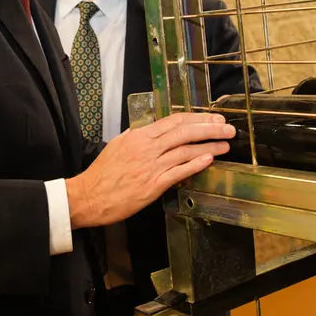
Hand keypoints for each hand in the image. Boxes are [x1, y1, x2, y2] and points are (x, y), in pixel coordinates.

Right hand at [65, 111, 233, 228]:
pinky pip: (178, 172)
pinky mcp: (152, 186)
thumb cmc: (102, 173)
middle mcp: (147, 148)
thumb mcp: (119, 145)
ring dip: (209, 146)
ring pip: (185, 151)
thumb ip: (138, 136)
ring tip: (225, 145)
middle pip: (184, 132)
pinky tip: (209, 160)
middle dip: (210, 129)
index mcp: (139, 136)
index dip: (197, 118)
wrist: (88, 196)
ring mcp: (151, 167)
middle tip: (228, 128)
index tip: (213, 119)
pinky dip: (195, 164)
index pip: (174, 121)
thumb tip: (155, 128)